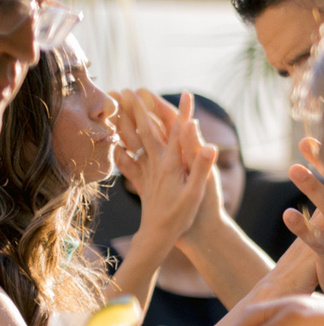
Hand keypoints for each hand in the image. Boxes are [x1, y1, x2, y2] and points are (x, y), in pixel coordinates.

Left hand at [113, 91, 216, 244]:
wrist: (158, 235)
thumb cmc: (181, 215)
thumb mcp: (196, 191)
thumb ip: (199, 166)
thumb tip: (207, 144)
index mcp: (171, 163)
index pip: (177, 131)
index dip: (183, 112)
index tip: (186, 93)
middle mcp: (156, 163)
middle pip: (145, 130)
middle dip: (138, 109)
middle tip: (130, 90)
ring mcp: (147, 171)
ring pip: (132, 142)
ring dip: (124, 122)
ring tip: (115, 107)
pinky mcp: (142, 181)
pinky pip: (128, 162)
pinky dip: (120, 149)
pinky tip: (113, 144)